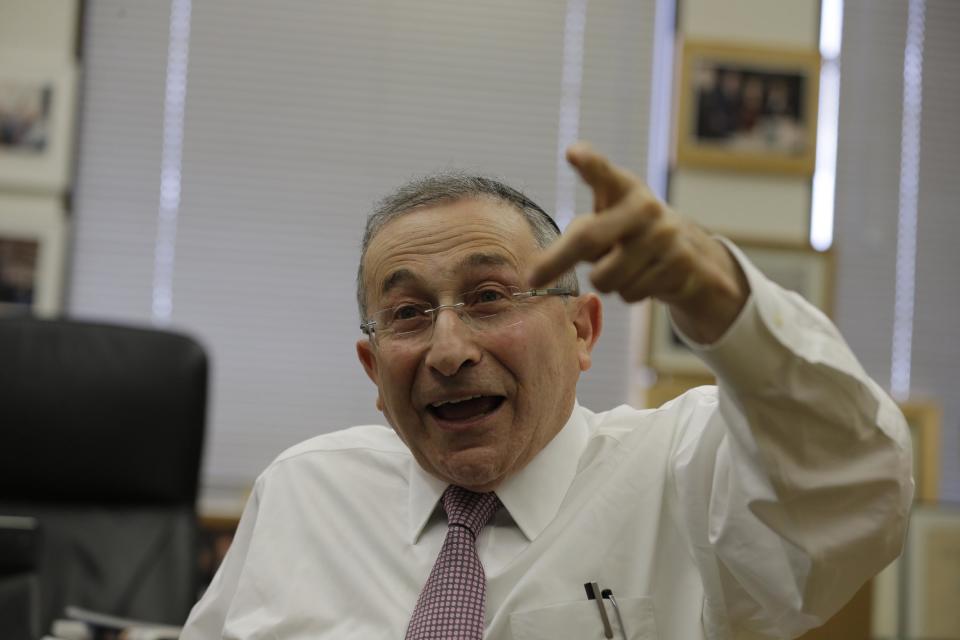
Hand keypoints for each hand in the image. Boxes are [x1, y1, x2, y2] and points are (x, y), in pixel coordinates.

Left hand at [528, 142, 748, 343]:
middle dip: (556, 262)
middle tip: (532, 278)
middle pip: (588, 238)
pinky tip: (645, 279)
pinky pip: (629, 293)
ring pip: (605, 277)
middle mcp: (646, 207)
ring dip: (606, 282)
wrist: (693, 258)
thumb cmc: (632, 237)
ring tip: (624, 268)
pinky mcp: (678, 265)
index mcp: (623, 189)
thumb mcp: (608, 223)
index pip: (603, 174)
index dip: (589, 164)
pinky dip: (628, 293)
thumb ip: (582, 234)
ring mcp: (665, 236)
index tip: (573, 152)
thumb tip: (546, 267)